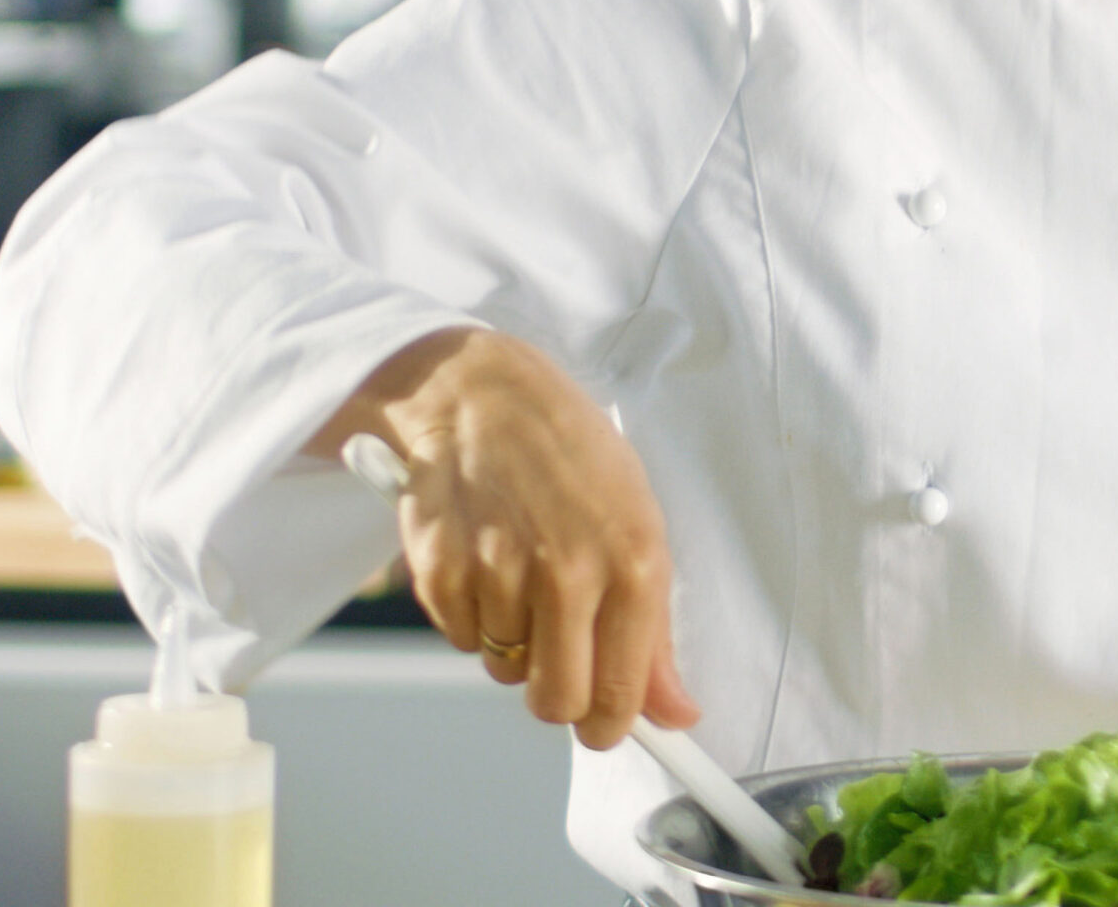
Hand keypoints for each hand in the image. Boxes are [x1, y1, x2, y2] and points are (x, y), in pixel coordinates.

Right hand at [309, 327, 700, 749]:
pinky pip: (459, 637)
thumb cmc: (573, 457)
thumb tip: (677, 714)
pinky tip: (483, 561)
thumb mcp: (640, 525)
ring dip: (512, 641)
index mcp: (634, 562)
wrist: (483, 392)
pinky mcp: (441, 568)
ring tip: (519, 574)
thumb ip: (656, 632)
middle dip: (557, 696)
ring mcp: (499, 570)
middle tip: (557, 656)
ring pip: (503, 670)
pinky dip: (471, 616)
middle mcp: (568, 570)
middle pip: (556, 702)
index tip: (602, 725)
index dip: (609, 724)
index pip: (620, 693)